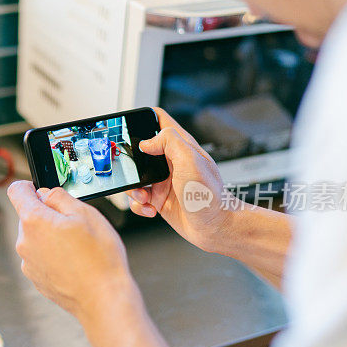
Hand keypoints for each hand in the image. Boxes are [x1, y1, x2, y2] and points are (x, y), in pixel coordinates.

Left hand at [7, 181, 137, 319]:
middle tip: (74, 224)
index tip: (41, 191)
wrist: (103, 298)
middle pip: (29, 216)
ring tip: (78, 247)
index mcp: (33, 221)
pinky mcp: (36, 278)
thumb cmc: (98, 257)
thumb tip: (45, 194)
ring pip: (36, 238)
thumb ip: (59, 197)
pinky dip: (53, 255)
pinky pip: (41, 257)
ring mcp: (28, 263)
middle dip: (47, 215)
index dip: (29, 186)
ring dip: (51, 236)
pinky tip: (75, 262)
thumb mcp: (85, 213)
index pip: (17, 191)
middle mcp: (24, 242)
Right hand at [128, 108, 236, 251]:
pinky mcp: (159, 199)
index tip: (130, 127)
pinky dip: (139, 205)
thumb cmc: (210, 197)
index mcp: (180, 146)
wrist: (216, 228)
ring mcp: (164, 181)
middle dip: (131, 162)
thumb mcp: (190, 161)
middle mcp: (170, 162)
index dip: (143, 118)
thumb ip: (169, 142)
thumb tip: (146, 142)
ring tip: (144, 196)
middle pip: (140, 150)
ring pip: (135, 177)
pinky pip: (138, 199)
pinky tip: (151, 209)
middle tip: (132, 171)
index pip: (159, 120)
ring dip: (133, 188)